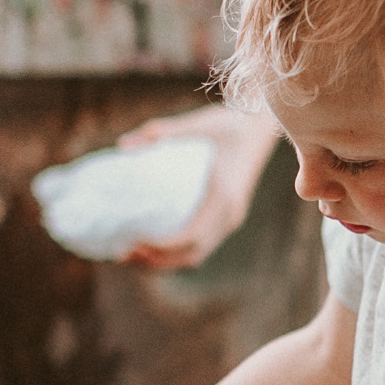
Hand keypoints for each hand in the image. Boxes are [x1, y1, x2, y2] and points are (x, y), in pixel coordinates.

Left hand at [116, 103, 278, 270]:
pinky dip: (175, 254)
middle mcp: (230, 214)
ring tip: (131, 255)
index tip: (135, 241)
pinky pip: (200, 246)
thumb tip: (122, 146)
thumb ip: (159, 132)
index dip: (163, 246)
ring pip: (196, 256)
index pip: (192, 235)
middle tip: (122, 254)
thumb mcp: (195, 123)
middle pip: (192, 255)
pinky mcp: (226, 219)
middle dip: (156, 261)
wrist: (262, 126)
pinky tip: (152, 247)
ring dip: (164, 262)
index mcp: (224, 196)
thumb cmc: (229, 122)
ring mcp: (230, 219)